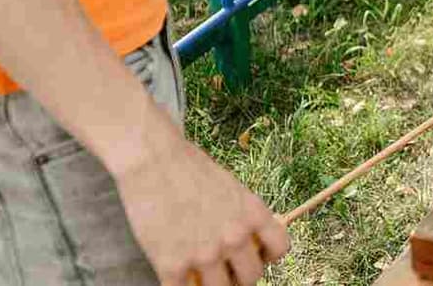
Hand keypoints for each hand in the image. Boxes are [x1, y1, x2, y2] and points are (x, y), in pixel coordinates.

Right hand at [108, 105, 290, 282]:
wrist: (153, 159)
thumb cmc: (190, 169)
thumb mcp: (231, 188)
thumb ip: (243, 216)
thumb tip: (249, 241)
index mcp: (252, 214)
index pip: (279, 248)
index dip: (267, 255)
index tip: (254, 253)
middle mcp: (234, 237)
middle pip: (251, 278)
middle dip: (238, 274)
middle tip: (224, 268)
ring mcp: (204, 254)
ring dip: (210, 284)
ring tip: (200, 273)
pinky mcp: (172, 266)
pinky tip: (176, 275)